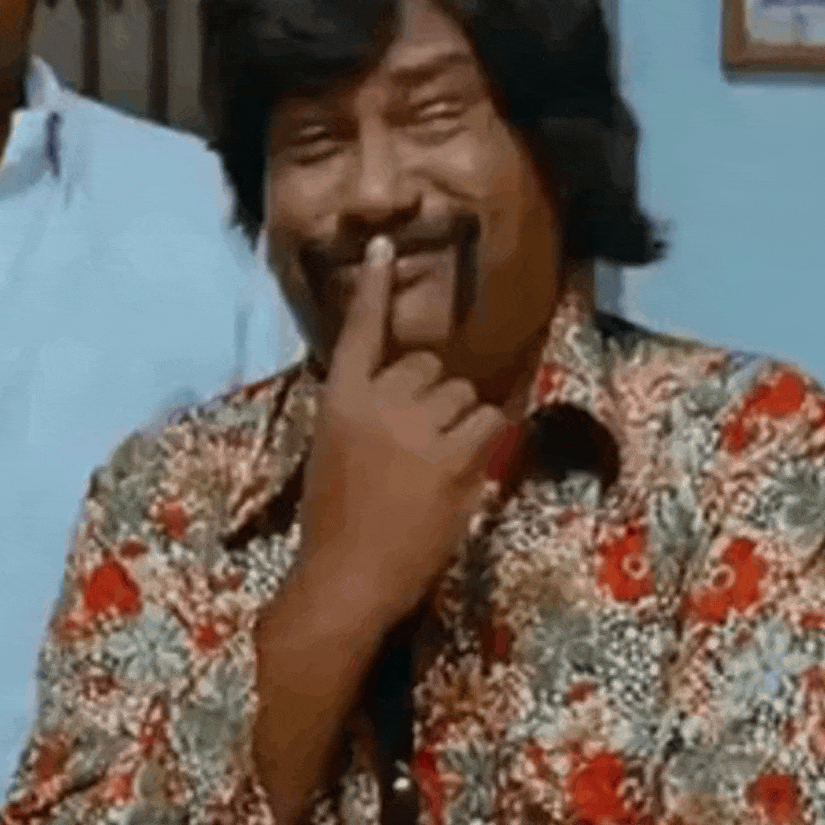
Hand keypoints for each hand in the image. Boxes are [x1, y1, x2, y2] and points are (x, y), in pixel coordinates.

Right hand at [299, 232, 509, 633]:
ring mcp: (420, 426)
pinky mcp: (456, 455)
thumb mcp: (332, 452)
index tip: (381, 247)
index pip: (361, 331)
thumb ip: (364, 414)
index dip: (373, 288)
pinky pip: (491, 422)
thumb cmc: (335, 523)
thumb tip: (397, 393)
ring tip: (437, 469)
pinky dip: (488, 440)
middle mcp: (380, 400)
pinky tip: (471, 464)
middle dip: (434, 398)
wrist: (347, 576)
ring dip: (461, 422)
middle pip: (431, 367)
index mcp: (341, 398)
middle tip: (419, 448)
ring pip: (465, 395)